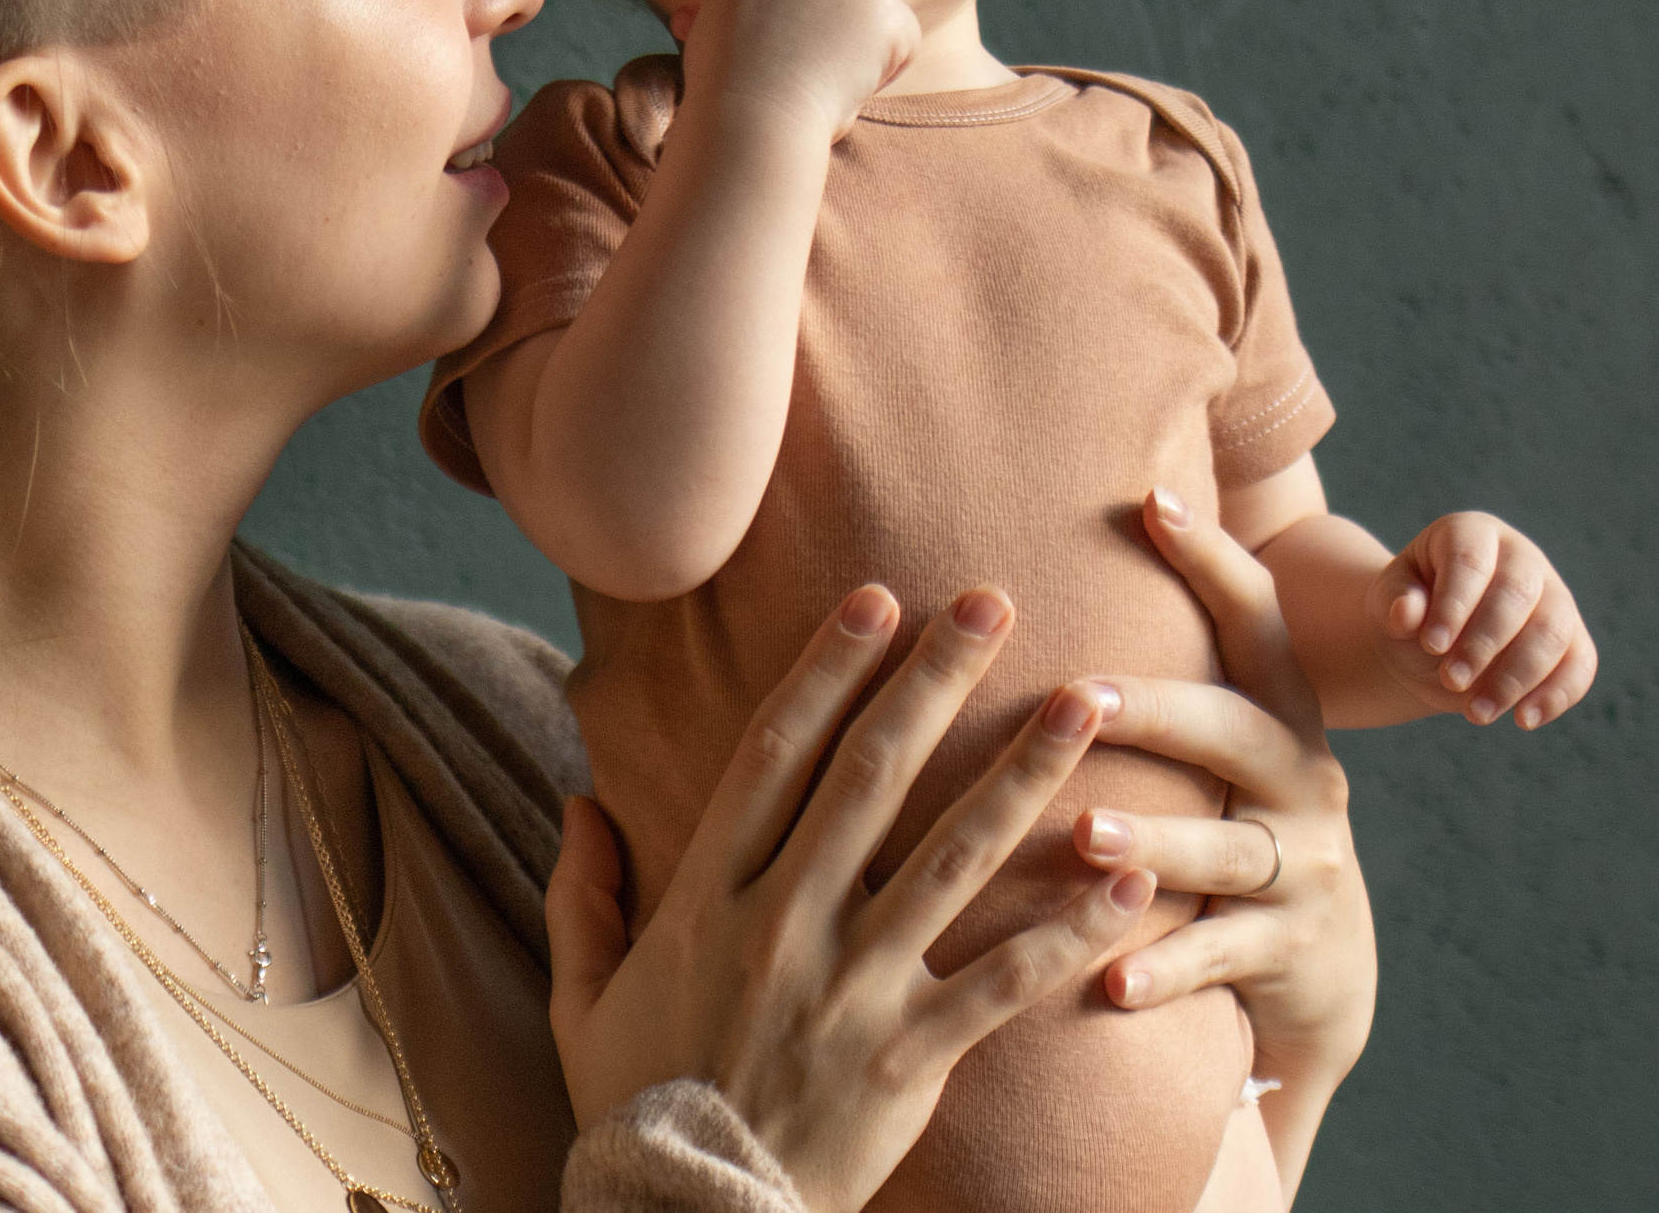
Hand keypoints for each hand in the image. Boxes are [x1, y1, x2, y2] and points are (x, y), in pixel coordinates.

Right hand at [548, 584, 1153, 1210]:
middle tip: (995, 602)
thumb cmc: (635, 1107)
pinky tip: (1129, 877)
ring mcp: (853, 990)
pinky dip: (1069, 929)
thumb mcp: (581, 996)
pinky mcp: (911, 1057)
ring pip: (953, 858)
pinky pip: (1003, 982)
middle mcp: (784, 924)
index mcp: (707, 898)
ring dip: (1024, 773)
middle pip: (872, 778)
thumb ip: (580, 894)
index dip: (828, 671)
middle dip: (937, 680)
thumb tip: (583, 801)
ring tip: (1086, 703)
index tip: (875, 601)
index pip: (774, 755)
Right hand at [670, 0, 921, 142]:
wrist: (756, 112)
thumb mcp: (704, 39)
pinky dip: (882, 72)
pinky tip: (844, 84)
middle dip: (827, 20)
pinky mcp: (889, 11)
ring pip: (868, 16)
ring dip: (852, 49)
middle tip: (794, 63)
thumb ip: (716, 15)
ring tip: (812, 79)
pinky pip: (899, 44)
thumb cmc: (722, 88)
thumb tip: (684, 16)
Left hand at [1072, 490, 1377, 1195]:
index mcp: (1274, 715)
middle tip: (1079, 694)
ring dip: (1154, 843)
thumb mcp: (1216, 748)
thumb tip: (1060, 554)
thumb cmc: (1226, 819)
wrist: (1316, 969)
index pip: (1255, 622)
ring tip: (1084, 832)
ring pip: (1225, 852)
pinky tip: (1106, 979)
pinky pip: (1220, 957)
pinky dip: (1163, 969)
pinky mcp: (1288, 952)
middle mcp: (1301, 781)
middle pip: (1233, 732)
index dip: (1213, 559)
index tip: (1153, 496)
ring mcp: (1301, 868)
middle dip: (1158, 709)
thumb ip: (1160, 674)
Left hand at [1375, 512, 1595, 727]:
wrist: (1432, 641)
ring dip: (1517, 677)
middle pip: (1518, 595)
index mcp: (1472, 533)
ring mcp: (1554, 594)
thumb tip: (1405, 613)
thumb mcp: (1388, 599)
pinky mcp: (1573, 636)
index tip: (1432, 646)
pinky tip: (1523, 720)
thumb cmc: (1408, 610)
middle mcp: (1521, 556)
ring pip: (1553, 632)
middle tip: (1451, 679)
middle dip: (1485, 643)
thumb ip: (1394, 600)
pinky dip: (1556, 695)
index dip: (1454, 604)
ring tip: (1477, 712)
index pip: (1470, 561)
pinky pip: (1580, 664)